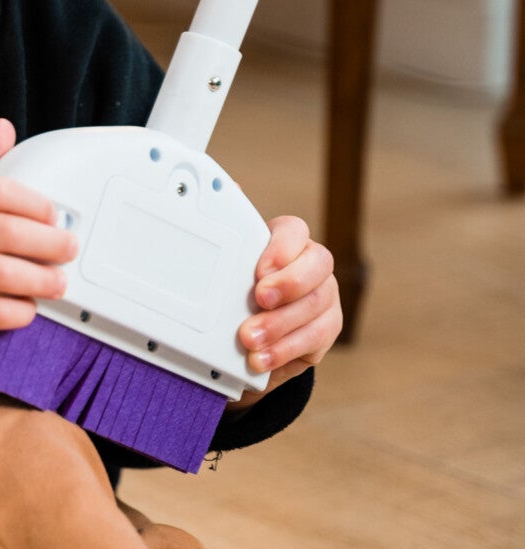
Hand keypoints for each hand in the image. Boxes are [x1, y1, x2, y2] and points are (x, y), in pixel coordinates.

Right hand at [0, 118, 77, 403]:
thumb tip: (5, 127)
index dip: (36, 204)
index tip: (56, 217)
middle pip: (6, 231)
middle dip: (49, 242)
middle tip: (68, 250)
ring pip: (2, 272)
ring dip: (40, 280)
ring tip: (57, 283)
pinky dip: (17, 311)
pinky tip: (28, 310)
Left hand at [232, 215, 340, 406]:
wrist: (243, 340)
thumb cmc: (235, 293)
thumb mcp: (227, 268)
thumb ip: (228, 232)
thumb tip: (222, 191)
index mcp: (286, 242)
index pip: (294, 230)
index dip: (281, 247)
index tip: (259, 270)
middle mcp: (311, 265)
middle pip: (318, 264)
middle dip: (289, 284)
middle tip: (259, 300)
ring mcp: (324, 297)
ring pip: (318, 304)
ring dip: (281, 324)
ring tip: (250, 339)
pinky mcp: (326, 330)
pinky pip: (318, 338)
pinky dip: (286, 350)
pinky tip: (261, 358)